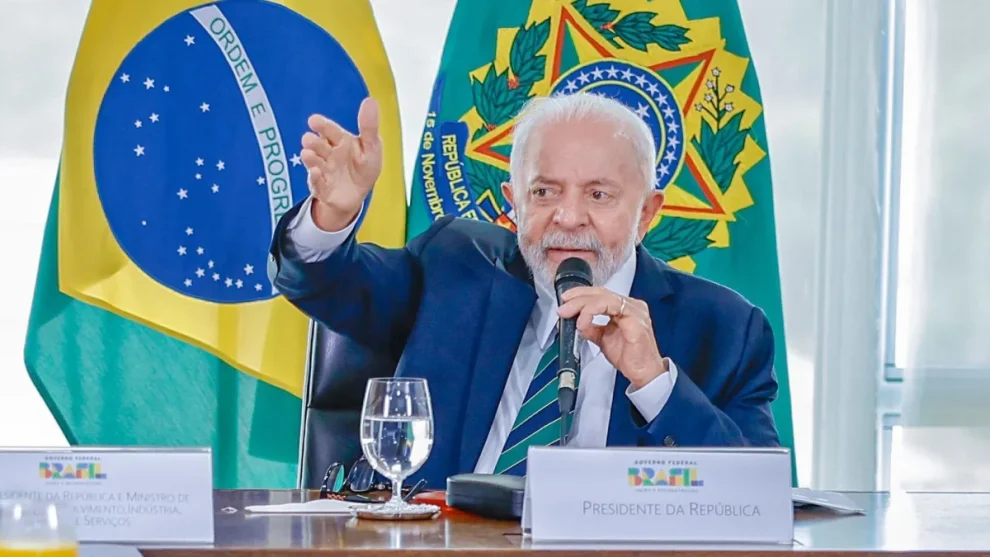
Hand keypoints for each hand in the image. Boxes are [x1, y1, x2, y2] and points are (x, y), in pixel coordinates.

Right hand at [300, 97, 382, 230]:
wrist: (357, 195)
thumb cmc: (364, 167)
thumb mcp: (372, 147)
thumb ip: (369, 126)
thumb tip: (370, 100)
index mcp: (340, 141)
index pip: (330, 130)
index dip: (321, 125)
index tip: (313, 120)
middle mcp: (328, 153)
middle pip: (318, 145)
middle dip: (313, 142)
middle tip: (308, 139)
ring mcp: (323, 170)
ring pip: (313, 162)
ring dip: (310, 158)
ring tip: (308, 154)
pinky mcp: (321, 187)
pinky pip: (316, 183)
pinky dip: (315, 178)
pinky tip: (316, 172)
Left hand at [557, 287, 667, 389]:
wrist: (644, 373)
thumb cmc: (630, 357)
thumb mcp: (603, 339)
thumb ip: (591, 328)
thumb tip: (576, 321)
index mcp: (626, 308)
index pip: (601, 293)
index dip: (581, 294)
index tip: (566, 300)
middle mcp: (632, 306)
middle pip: (601, 293)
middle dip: (578, 298)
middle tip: (563, 308)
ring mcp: (635, 312)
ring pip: (604, 298)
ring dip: (583, 304)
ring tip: (570, 314)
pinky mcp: (636, 322)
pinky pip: (611, 308)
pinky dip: (592, 313)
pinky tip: (583, 322)